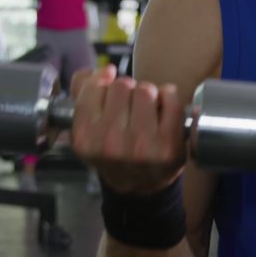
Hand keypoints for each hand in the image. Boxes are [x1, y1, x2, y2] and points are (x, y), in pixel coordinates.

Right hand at [70, 66, 187, 193]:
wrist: (140, 186)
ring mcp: (141, 146)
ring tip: (147, 110)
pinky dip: (169, 98)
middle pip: (122, 86)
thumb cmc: (114, 150)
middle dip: (128, 92)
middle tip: (131, 108)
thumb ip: (84, 90)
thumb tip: (106, 70)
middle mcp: (110, 144)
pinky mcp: (169, 144)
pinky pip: (170, 99)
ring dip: (148, 94)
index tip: (109, 98)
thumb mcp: (88, 126)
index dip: (104, 87)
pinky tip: (164, 110)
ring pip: (145, 89)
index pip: (94, 88)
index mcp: (85, 138)